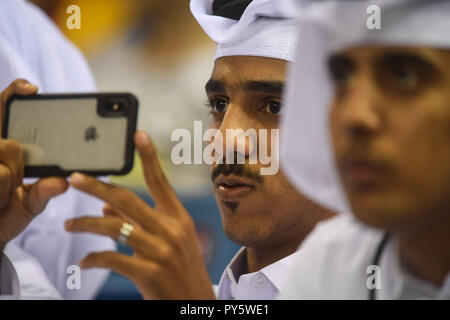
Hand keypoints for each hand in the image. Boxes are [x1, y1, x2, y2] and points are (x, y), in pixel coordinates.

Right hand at [0, 80, 68, 249]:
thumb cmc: (6, 214)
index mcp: (3, 147)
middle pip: (9, 141)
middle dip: (18, 165)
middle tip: (16, 182)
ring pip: (6, 151)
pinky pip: (1, 175)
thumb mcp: (31, 203)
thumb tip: (62, 181)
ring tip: (2, 196)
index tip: (33, 89)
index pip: (3, 108)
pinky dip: (1, 193)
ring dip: (8, 182)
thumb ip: (44, 190)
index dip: (15, 93)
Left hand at [65, 131, 215, 299]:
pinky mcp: (149, 273)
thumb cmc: (182, 269)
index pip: (161, 181)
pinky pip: (112, 259)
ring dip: (86, 225)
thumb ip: (139, 222)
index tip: (138, 135)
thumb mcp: (169, 241)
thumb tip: (106, 208)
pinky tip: (84, 262)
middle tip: (75, 178)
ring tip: (68, 225)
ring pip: (114, 228)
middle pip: (127, 200)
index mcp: (178, 218)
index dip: (149, 157)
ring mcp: (160, 251)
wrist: (194, 303)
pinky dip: (93, 259)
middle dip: (97, 187)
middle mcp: (170, 230)